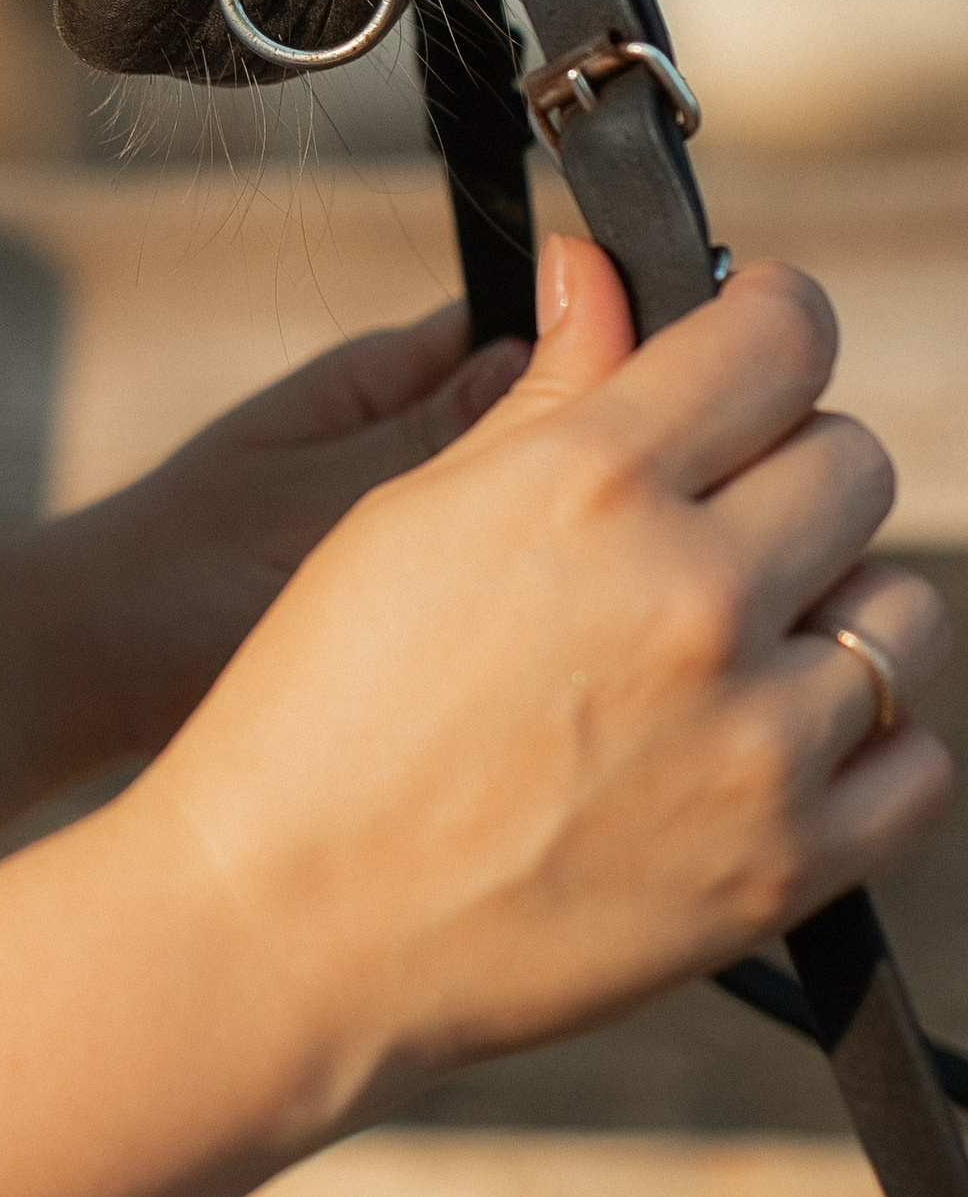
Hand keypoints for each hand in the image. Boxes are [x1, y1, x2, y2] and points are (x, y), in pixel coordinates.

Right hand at [147, 239, 953, 1120]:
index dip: (775, 318)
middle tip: (717, 512)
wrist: (291, 924)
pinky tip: (766, 741)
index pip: (780, 341)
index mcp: (593, 486)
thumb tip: (600, 272)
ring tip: (735, 644)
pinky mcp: (787, 865)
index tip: (758, 336)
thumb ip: (547, 391)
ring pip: (902, 613)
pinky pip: (916, 764)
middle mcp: (695, 596)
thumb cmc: (323, 709)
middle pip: (853, 462)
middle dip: (792, 464)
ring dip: (835, 606)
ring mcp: (755, 738)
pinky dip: (862, 743)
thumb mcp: (414, 515)